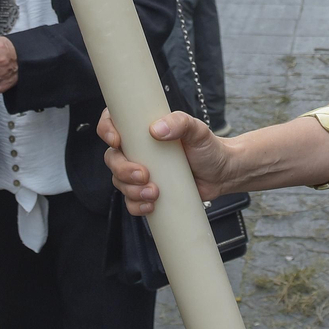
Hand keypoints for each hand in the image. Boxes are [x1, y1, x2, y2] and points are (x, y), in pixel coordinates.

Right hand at [99, 108, 236, 215]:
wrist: (221, 174)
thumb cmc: (208, 147)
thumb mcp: (197, 130)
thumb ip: (180, 122)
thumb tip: (156, 129)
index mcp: (142, 129)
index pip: (112, 123)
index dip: (107, 130)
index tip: (117, 141)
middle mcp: (138, 150)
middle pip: (112, 158)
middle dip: (123, 169)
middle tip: (144, 175)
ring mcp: (141, 172)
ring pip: (120, 182)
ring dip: (131, 190)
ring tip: (154, 193)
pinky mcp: (147, 191)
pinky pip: (131, 201)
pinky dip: (136, 206)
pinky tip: (151, 206)